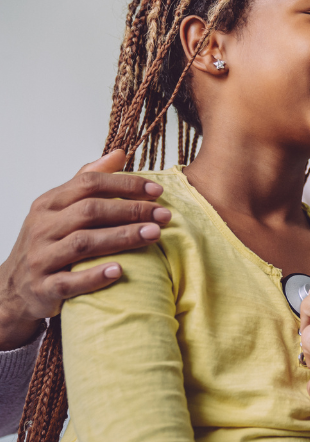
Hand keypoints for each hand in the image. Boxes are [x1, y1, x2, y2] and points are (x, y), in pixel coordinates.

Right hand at [0, 150, 169, 350]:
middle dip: (130, 210)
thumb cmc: (48, 242)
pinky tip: (120, 271)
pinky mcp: (44, 288)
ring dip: (122, 238)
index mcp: (49, 204)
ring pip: (83, 243)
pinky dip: (95, 276)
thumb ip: (88, 181)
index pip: (88, 184)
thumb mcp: (60, 208)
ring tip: (154, 235)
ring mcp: (41, 257)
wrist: (14, 287)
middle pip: (89, 211)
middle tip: (164, 215)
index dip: (124, 185)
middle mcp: (42, 227)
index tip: (157, 191)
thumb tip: (120, 153)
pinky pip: (70, 282)